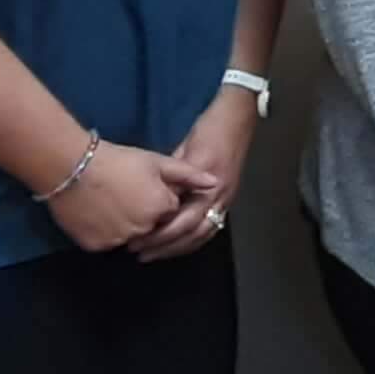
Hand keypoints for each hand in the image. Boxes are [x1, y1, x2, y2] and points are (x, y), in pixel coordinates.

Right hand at [51, 141, 215, 253]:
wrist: (71, 167)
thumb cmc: (117, 161)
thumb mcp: (156, 162)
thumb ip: (188, 175)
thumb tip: (214, 183)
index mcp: (162, 209)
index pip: (169, 211)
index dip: (158, 197)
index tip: (144, 186)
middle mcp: (144, 230)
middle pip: (150, 226)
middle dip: (144, 214)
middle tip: (125, 193)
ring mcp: (119, 240)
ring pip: (129, 237)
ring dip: (125, 226)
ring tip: (110, 202)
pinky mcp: (96, 246)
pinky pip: (107, 242)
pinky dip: (105, 232)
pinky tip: (98, 213)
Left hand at [127, 91, 258, 261]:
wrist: (237, 119)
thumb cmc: (209, 130)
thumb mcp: (184, 150)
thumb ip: (172, 176)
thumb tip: (152, 197)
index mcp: (207, 185)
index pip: (182, 220)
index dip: (159, 234)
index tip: (137, 240)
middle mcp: (219, 196)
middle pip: (193, 232)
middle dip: (166, 246)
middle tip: (141, 253)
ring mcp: (226, 198)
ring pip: (203, 234)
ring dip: (179, 247)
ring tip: (156, 254)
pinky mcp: (228, 198)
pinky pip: (212, 227)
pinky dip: (194, 239)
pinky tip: (181, 244)